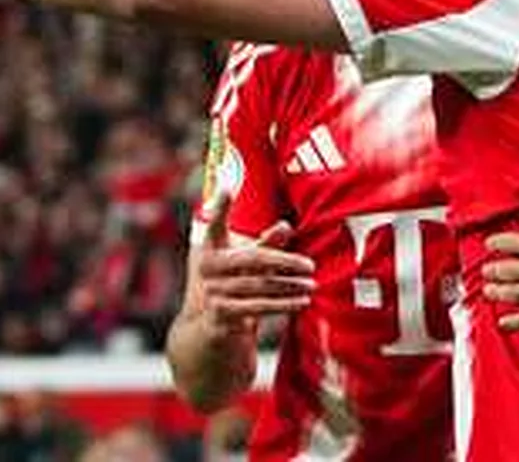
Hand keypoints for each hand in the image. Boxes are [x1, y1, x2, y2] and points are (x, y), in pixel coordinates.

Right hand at [197, 193, 314, 336]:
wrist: (210, 331)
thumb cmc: (234, 287)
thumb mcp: (247, 263)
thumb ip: (265, 245)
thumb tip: (286, 226)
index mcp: (211, 248)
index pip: (214, 224)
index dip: (220, 206)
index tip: (227, 186)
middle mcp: (207, 268)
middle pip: (252, 259)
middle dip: (285, 262)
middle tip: (310, 265)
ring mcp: (212, 292)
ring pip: (260, 285)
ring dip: (290, 286)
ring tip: (312, 285)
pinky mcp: (221, 315)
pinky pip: (258, 307)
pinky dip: (283, 305)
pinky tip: (302, 302)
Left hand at [482, 195, 518, 330]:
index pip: (505, 243)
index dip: (495, 243)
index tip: (490, 244)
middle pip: (504, 270)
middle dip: (492, 270)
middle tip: (486, 270)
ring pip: (512, 293)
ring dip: (496, 292)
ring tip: (488, 291)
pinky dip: (515, 322)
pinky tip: (503, 322)